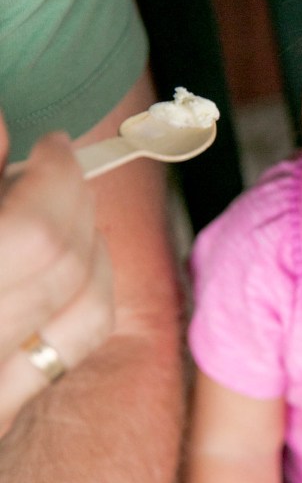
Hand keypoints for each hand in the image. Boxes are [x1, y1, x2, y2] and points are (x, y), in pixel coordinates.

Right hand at [0, 118, 112, 430]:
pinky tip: (72, 263)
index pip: (30, 233)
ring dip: (89, 240)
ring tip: (67, 206)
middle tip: (52, 162)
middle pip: (56, 257)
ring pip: (84, 303)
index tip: (38, 138)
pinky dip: (88, 290)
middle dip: (69, 193)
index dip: (42, 167)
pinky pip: (74, 344)